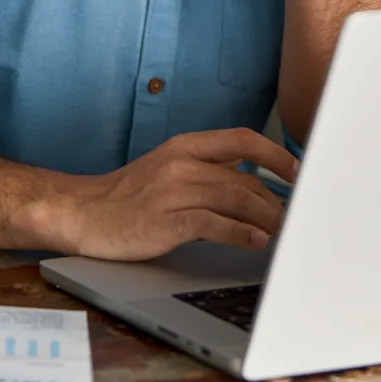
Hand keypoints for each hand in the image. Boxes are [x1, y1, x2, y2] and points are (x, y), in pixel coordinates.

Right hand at [62, 129, 298, 260]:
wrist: (83, 212)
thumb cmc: (128, 195)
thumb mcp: (168, 168)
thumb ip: (206, 171)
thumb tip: (251, 182)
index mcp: (185, 146)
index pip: (242, 139)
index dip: (275, 154)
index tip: (297, 171)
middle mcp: (182, 164)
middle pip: (245, 178)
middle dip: (276, 199)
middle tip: (294, 216)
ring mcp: (173, 192)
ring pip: (236, 199)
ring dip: (267, 217)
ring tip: (283, 231)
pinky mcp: (166, 222)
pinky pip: (214, 225)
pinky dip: (242, 234)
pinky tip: (257, 242)